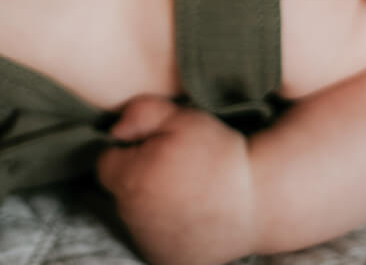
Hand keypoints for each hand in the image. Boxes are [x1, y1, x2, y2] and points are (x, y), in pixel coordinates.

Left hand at [96, 97, 257, 264]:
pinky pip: (152, 240)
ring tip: (182, 192)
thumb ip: (139, 114)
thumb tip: (113, 130)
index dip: (126, 152)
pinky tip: (186, 214)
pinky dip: (163, 229)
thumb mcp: (180, 117)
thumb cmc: (219, 154)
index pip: (105, 163)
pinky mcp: (169, 261)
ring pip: (134, 217)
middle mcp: (135, 218)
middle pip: (118, 192)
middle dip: (136, 177)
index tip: (151, 148)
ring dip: (148, 205)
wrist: (261, 199)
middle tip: (170, 168)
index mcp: (132, 180)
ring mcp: (152, 244)